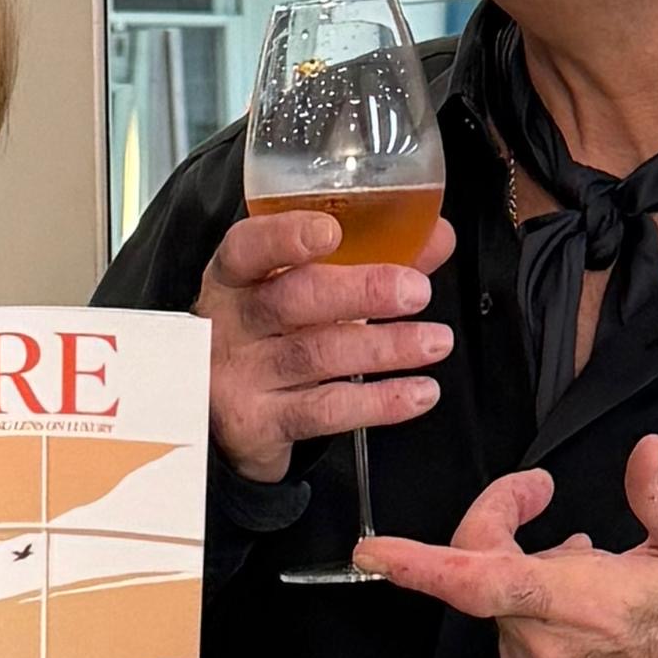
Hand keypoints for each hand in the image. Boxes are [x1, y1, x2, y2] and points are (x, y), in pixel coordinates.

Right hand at [199, 202, 452, 485]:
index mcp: (236, 276)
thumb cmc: (269, 333)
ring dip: (386, 347)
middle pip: (292, 301)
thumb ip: (368, 257)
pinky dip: (380, 402)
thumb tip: (438, 237)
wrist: (219, 416)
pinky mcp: (260, 425)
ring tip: (434, 341)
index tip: (330, 232)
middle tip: (416, 292)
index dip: (285, 237)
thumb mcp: (300, 287)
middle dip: (361, 292)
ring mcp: (242, 377)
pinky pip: (326, 411)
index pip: (247, 248)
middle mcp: (233, 323)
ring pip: (316, 355)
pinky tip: (418, 391)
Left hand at [352, 432, 657, 657]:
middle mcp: (548, 652)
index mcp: (581, 606)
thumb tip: (647, 454)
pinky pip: (505, 641)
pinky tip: (574, 614)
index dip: (421, 565)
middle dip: (501, 524)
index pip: (481, 580)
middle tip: (538, 494)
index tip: (375, 552)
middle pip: (481, 574)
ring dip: (522, 575)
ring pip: (494, 607)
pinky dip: (526, 616)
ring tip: (584, 571)